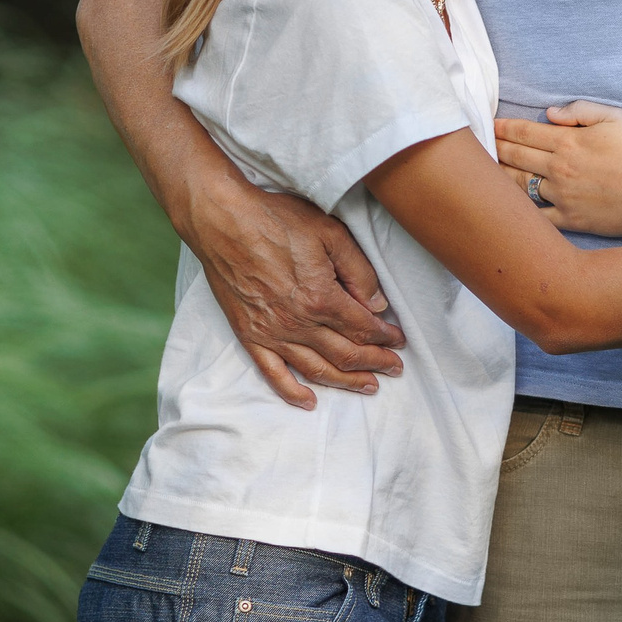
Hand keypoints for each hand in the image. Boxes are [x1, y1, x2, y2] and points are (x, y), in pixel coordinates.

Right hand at [180, 164, 403, 409]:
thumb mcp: (330, 233)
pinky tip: (310, 401)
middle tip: (394, 369)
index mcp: (321, 297)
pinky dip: (292, 392)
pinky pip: (273, 374)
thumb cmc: (275, 220)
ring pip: (317, 370)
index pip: (363, 328)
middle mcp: (298, 323)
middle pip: (346, 355)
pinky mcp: (249, 336)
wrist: (222, 221)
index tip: (399, 341)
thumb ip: (358, 271)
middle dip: (375, 364)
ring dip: (346, 382)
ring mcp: (272, 333)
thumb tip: (377, 305)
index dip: (386, 338)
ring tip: (368, 386)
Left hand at [493, 101, 621, 237]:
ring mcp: (561, 196)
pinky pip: (537, 217)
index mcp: (568, 142)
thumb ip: (580, 110)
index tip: (489, 126)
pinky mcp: (569, 220)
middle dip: (494, 149)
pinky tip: (507, 208)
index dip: (503, 128)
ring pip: (520, 186)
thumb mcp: (616, 117)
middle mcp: (559, 169)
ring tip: (484, 174)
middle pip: (515, 157)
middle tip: (477, 146)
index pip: (524, 133)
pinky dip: (520, 212)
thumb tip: (550, 113)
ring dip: (500, 178)